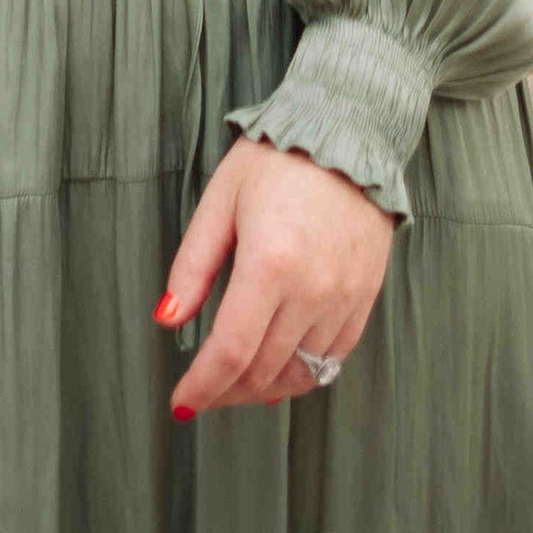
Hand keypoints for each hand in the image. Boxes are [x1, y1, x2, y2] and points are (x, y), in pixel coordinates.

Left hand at [157, 138, 391, 417]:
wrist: (348, 131)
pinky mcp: (365, 297)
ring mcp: (343, 297)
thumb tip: (168, 319)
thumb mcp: (221, 200)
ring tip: (236, 383)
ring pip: (299, 373)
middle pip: (262, 370)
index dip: (202, 386)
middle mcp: (311, 289)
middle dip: (225, 391)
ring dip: (262, 388)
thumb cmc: (278, 159)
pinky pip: (332, 358)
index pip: (230, 352)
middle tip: (202, 390)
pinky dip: (302, 372)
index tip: (180, 401)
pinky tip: (279, 368)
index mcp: (269, 263)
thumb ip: (192, 265)